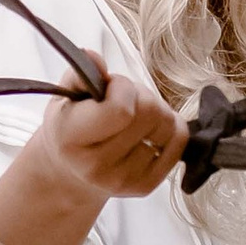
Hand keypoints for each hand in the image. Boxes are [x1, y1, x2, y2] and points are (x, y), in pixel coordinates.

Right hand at [0, 76, 186, 244]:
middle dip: (141, 95)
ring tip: (134, 115)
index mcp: (71, 139)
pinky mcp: (145, 187)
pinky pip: (179, 142)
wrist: (71, 170)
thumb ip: (79, 74)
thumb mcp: (66, 96)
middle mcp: (96, 166)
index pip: (120, 109)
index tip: (111, 87)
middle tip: (125, 99)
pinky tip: (151, 129)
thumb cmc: (72, 124)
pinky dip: (171, 128)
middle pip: (150, 113)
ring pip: (167, 125)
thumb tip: (94, 58)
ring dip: (156, 111)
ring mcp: (123, 180)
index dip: (122, 88)